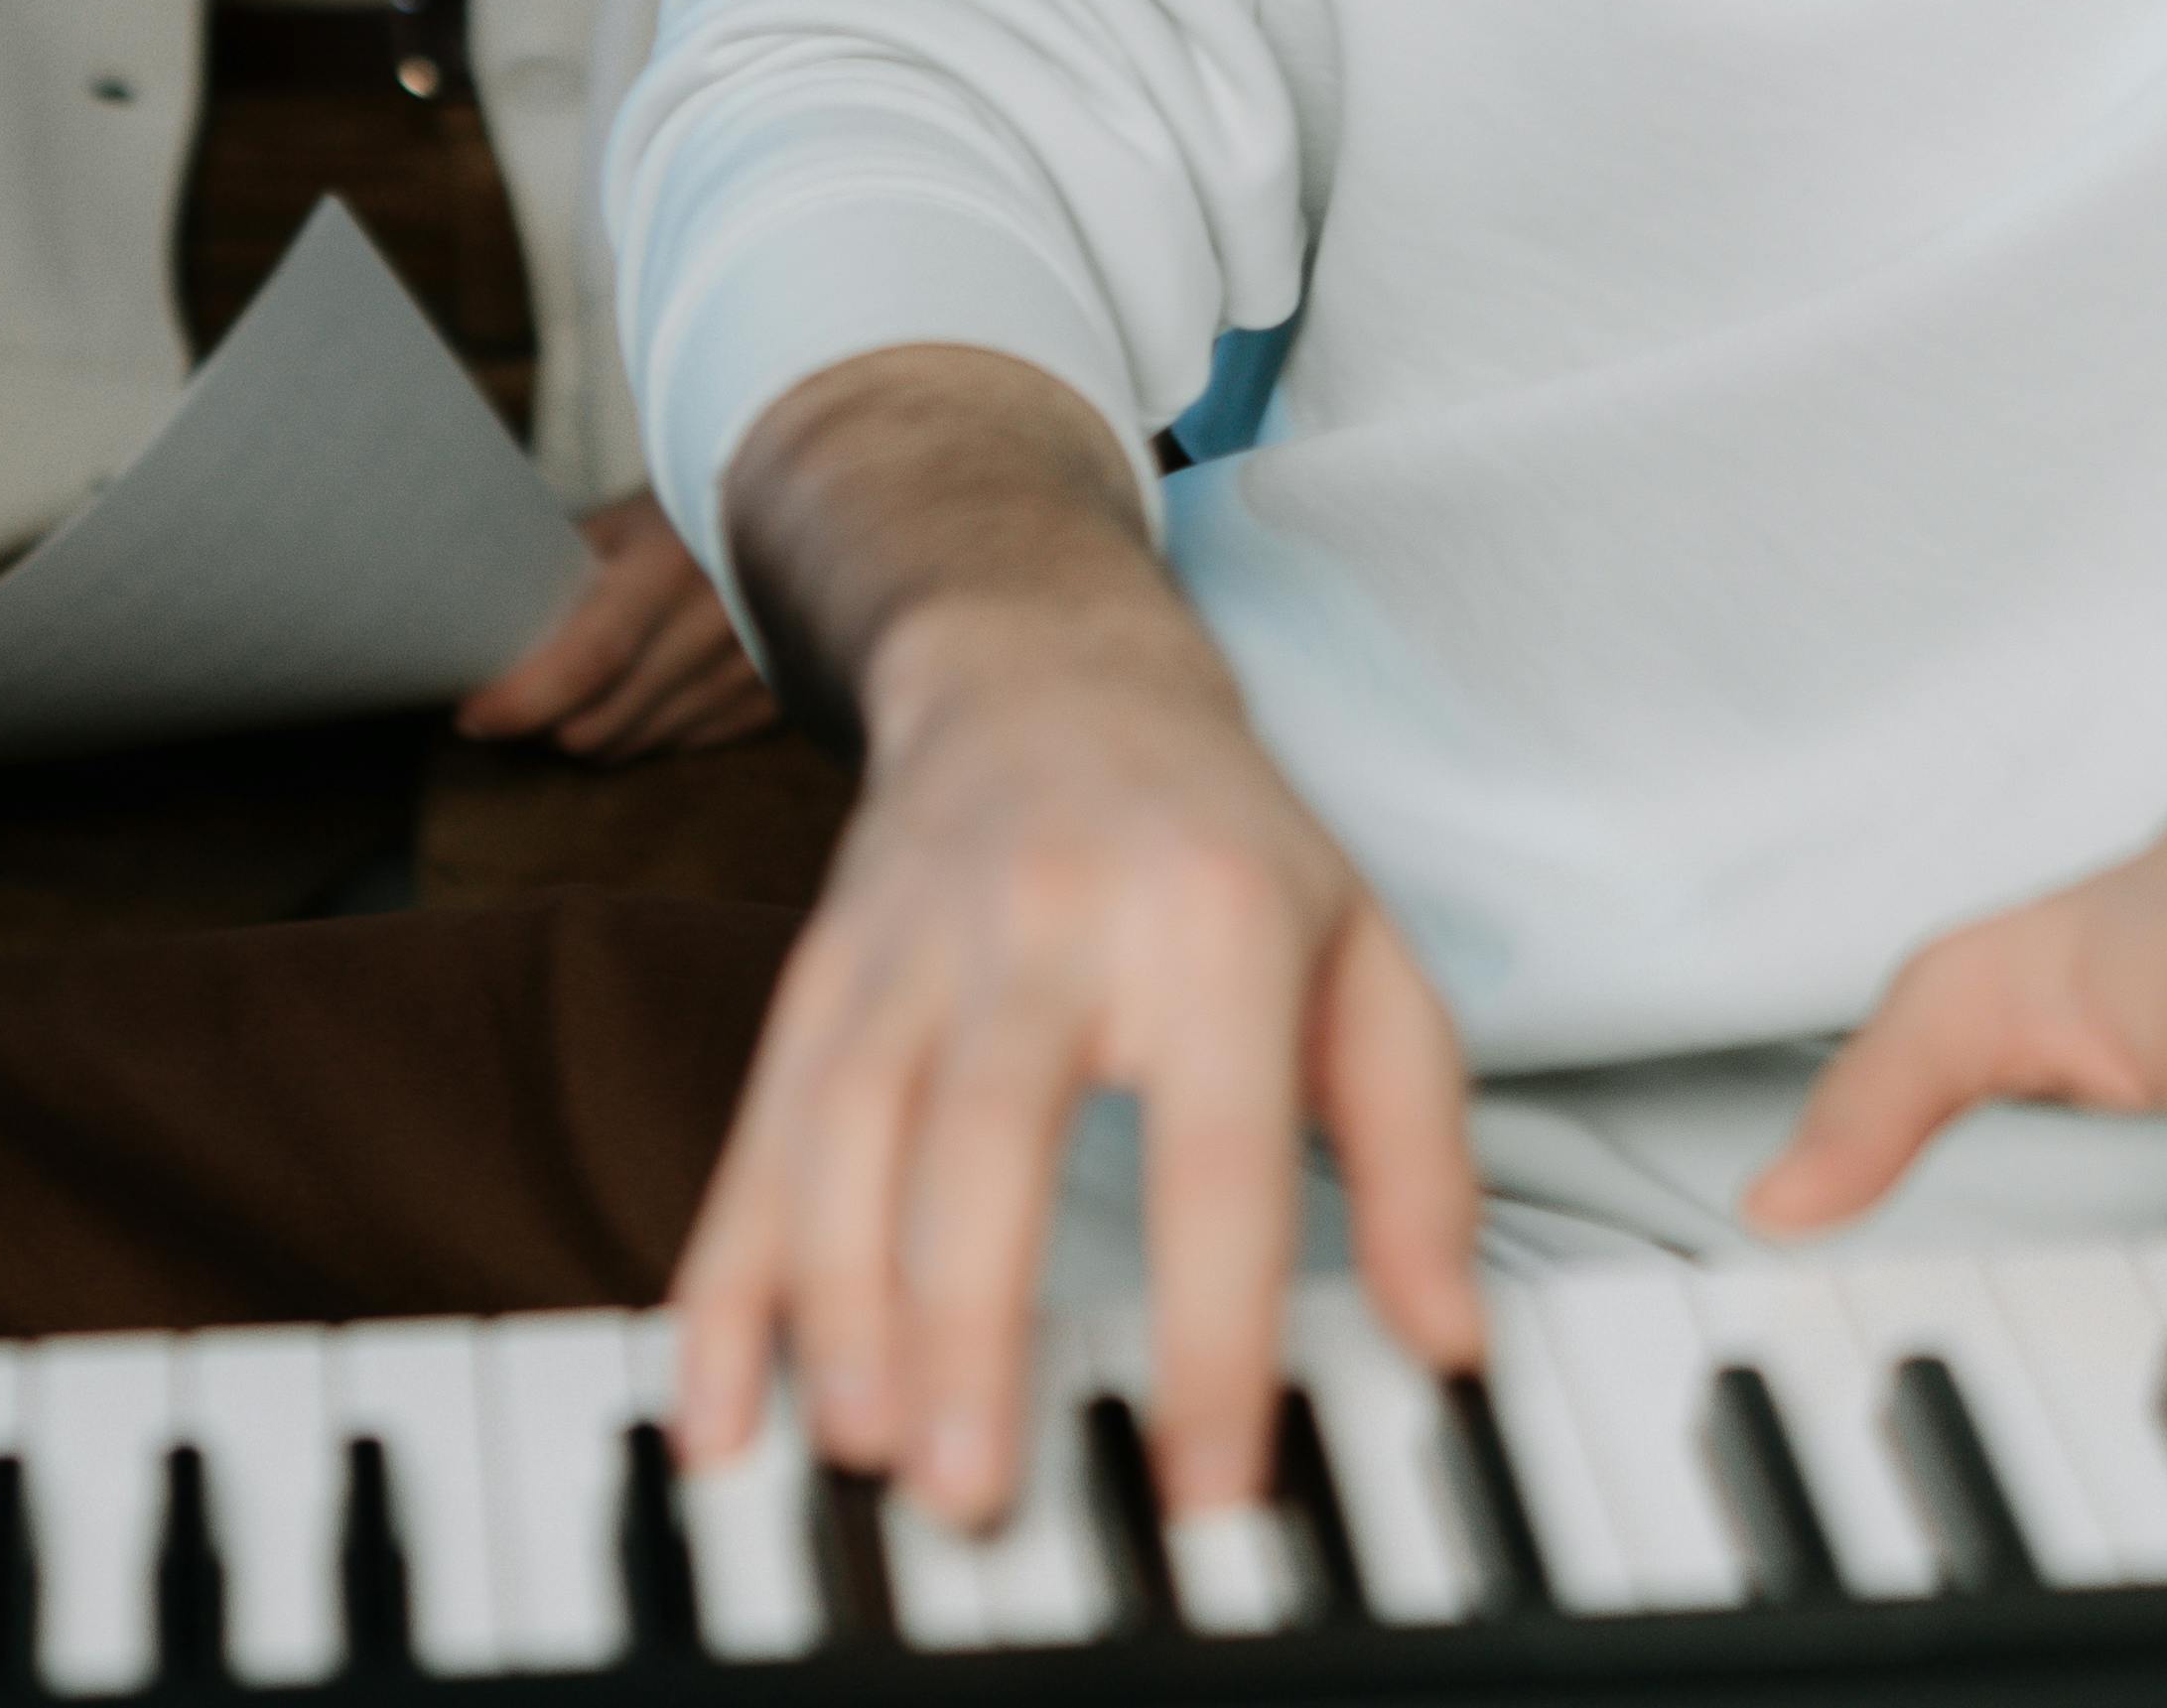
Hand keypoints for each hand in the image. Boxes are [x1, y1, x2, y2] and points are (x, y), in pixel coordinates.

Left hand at [456, 495, 775, 757]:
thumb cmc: (685, 502)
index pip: (589, 660)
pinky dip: (643, 730)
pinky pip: (680, 744)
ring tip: (567, 699)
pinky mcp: (774, 699)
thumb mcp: (621, 521)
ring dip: (591, 732)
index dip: (524, 700)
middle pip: (604, 721)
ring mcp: (756, 669)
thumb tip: (482, 627)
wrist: (793, 503)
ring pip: (637, 743)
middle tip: (510, 704)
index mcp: (673, 564)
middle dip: (543, 724)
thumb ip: (562, 571)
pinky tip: (631, 696)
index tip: (474, 715)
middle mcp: (723, 623)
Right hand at [669, 564, 1483, 1529]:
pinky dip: (721, 1274)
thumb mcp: (1370, 967)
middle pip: (987, 1133)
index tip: (1208, 1495)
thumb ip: (1420, 1161)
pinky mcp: (816, 972)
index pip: (1218, 1155)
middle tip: (972, 1495)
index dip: (1212, 1332)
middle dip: (967, 1324)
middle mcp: (1049, 923)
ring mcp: (910, 945)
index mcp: (1214, 928)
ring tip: (862, 1453)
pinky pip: (754, 1131)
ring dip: (836, 1304)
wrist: (1048, 669)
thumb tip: (1449, 1343)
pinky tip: (717, 1400)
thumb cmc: (1226, 848)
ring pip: (843, 1129)